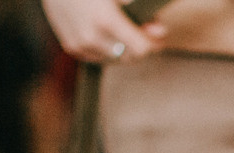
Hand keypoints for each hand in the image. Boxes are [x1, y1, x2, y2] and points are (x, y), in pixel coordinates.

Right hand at [41, 0, 165, 62]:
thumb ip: (140, 12)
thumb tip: (160, 31)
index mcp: (106, 20)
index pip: (141, 49)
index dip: (152, 44)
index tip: (157, 38)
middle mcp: (92, 37)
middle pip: (130, 57)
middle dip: (140, 47)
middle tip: (142, 33)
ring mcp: (80, 45)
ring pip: (115, 59)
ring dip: (123, 49)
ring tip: (122, 31)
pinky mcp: (72, 48)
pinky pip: (98, 57)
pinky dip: (106, 49)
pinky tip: (105, 33)